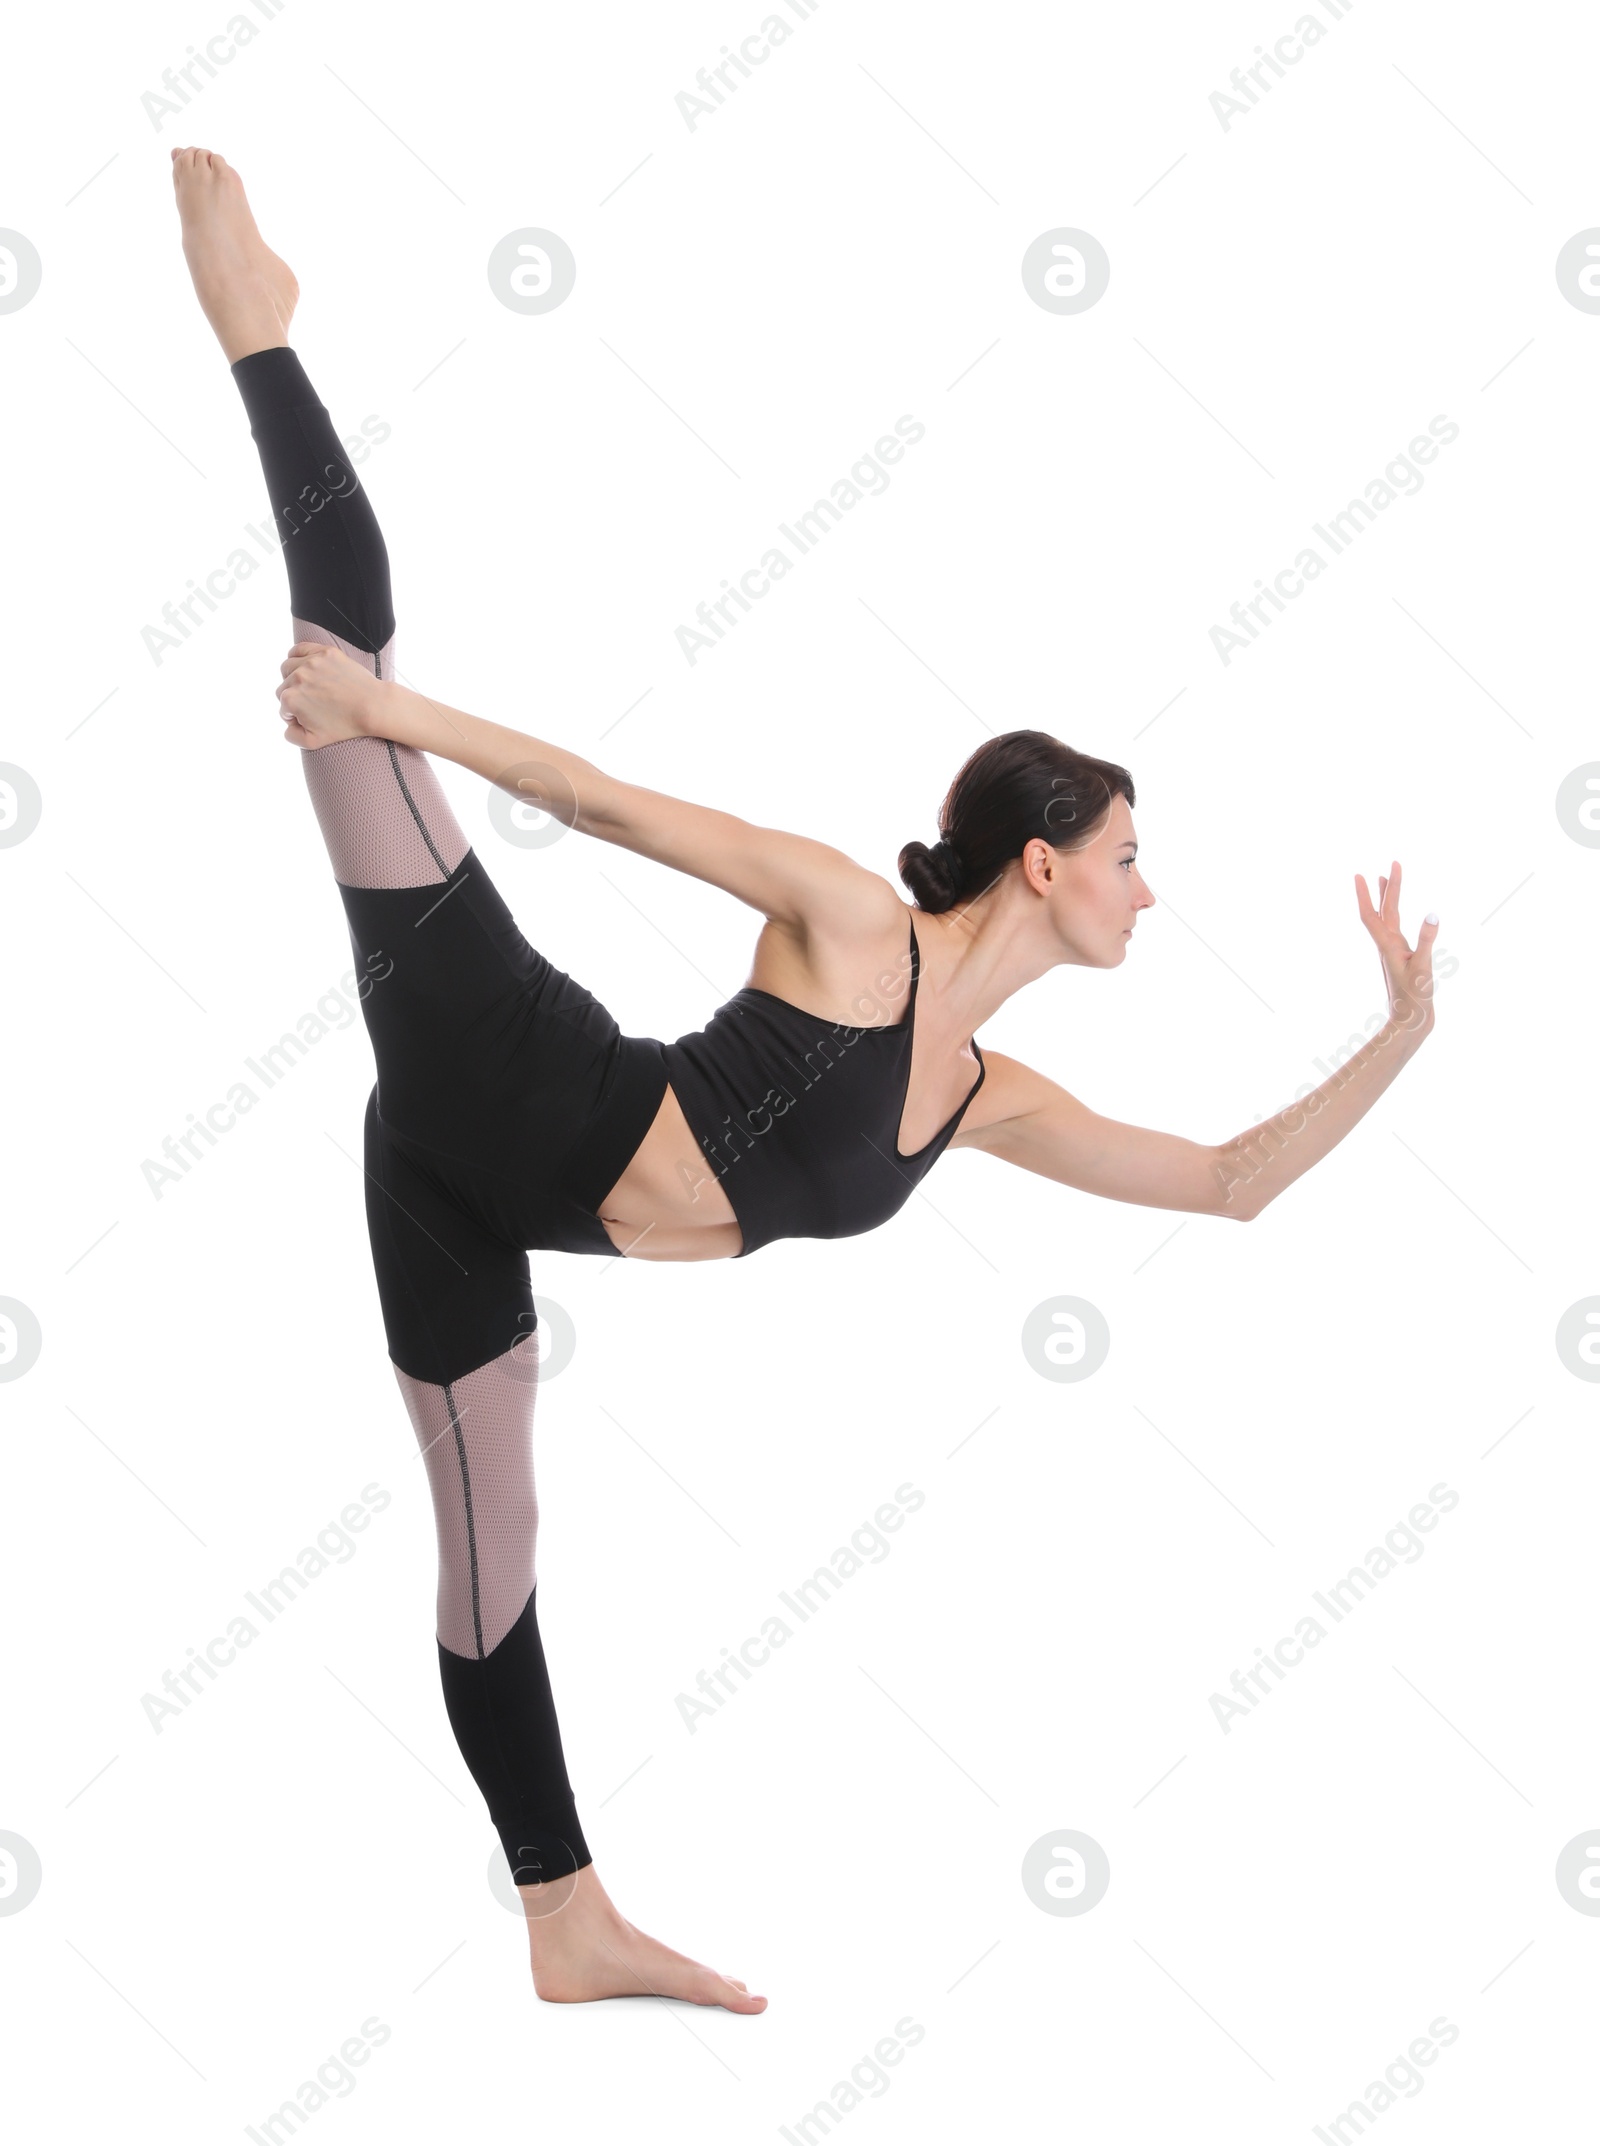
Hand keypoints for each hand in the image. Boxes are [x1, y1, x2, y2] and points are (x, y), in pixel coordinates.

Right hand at [275, 640, 383, 747]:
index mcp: (290, 698)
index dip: (296, 715)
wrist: (373, 707)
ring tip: (310, 686)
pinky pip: (300, 648)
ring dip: (293, 677)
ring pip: (288, 667)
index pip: (284, 708)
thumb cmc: (346, 725)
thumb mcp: (313, 742)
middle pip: (285, 687)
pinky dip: (297, 655)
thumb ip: (291, 736)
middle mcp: (297, 677)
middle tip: (315, 704)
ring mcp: (311, 662)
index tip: (312, 717)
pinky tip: (304, 664)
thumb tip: (288, 725)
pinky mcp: (325, 652)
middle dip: (296, 696)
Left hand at [1354, 858, 1437, 1035]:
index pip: (1371, 914)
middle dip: (1387, 887)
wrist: (1410, 1023)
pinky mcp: (1403, 958)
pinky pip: (1397, 929)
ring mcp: (1395, 952)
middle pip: (1384, 911)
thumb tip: (1433, 915)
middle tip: (1393, 863)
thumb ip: (1427, 941)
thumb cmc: (1414, 999)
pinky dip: (1398, 915)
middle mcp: (1388, 946)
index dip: (1365, 894)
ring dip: (1388, 898)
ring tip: (1386, 878)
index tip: (1359, 874)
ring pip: (1389, 919)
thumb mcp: (1424, 968)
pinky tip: (1401, 913)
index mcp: (1388, 946)